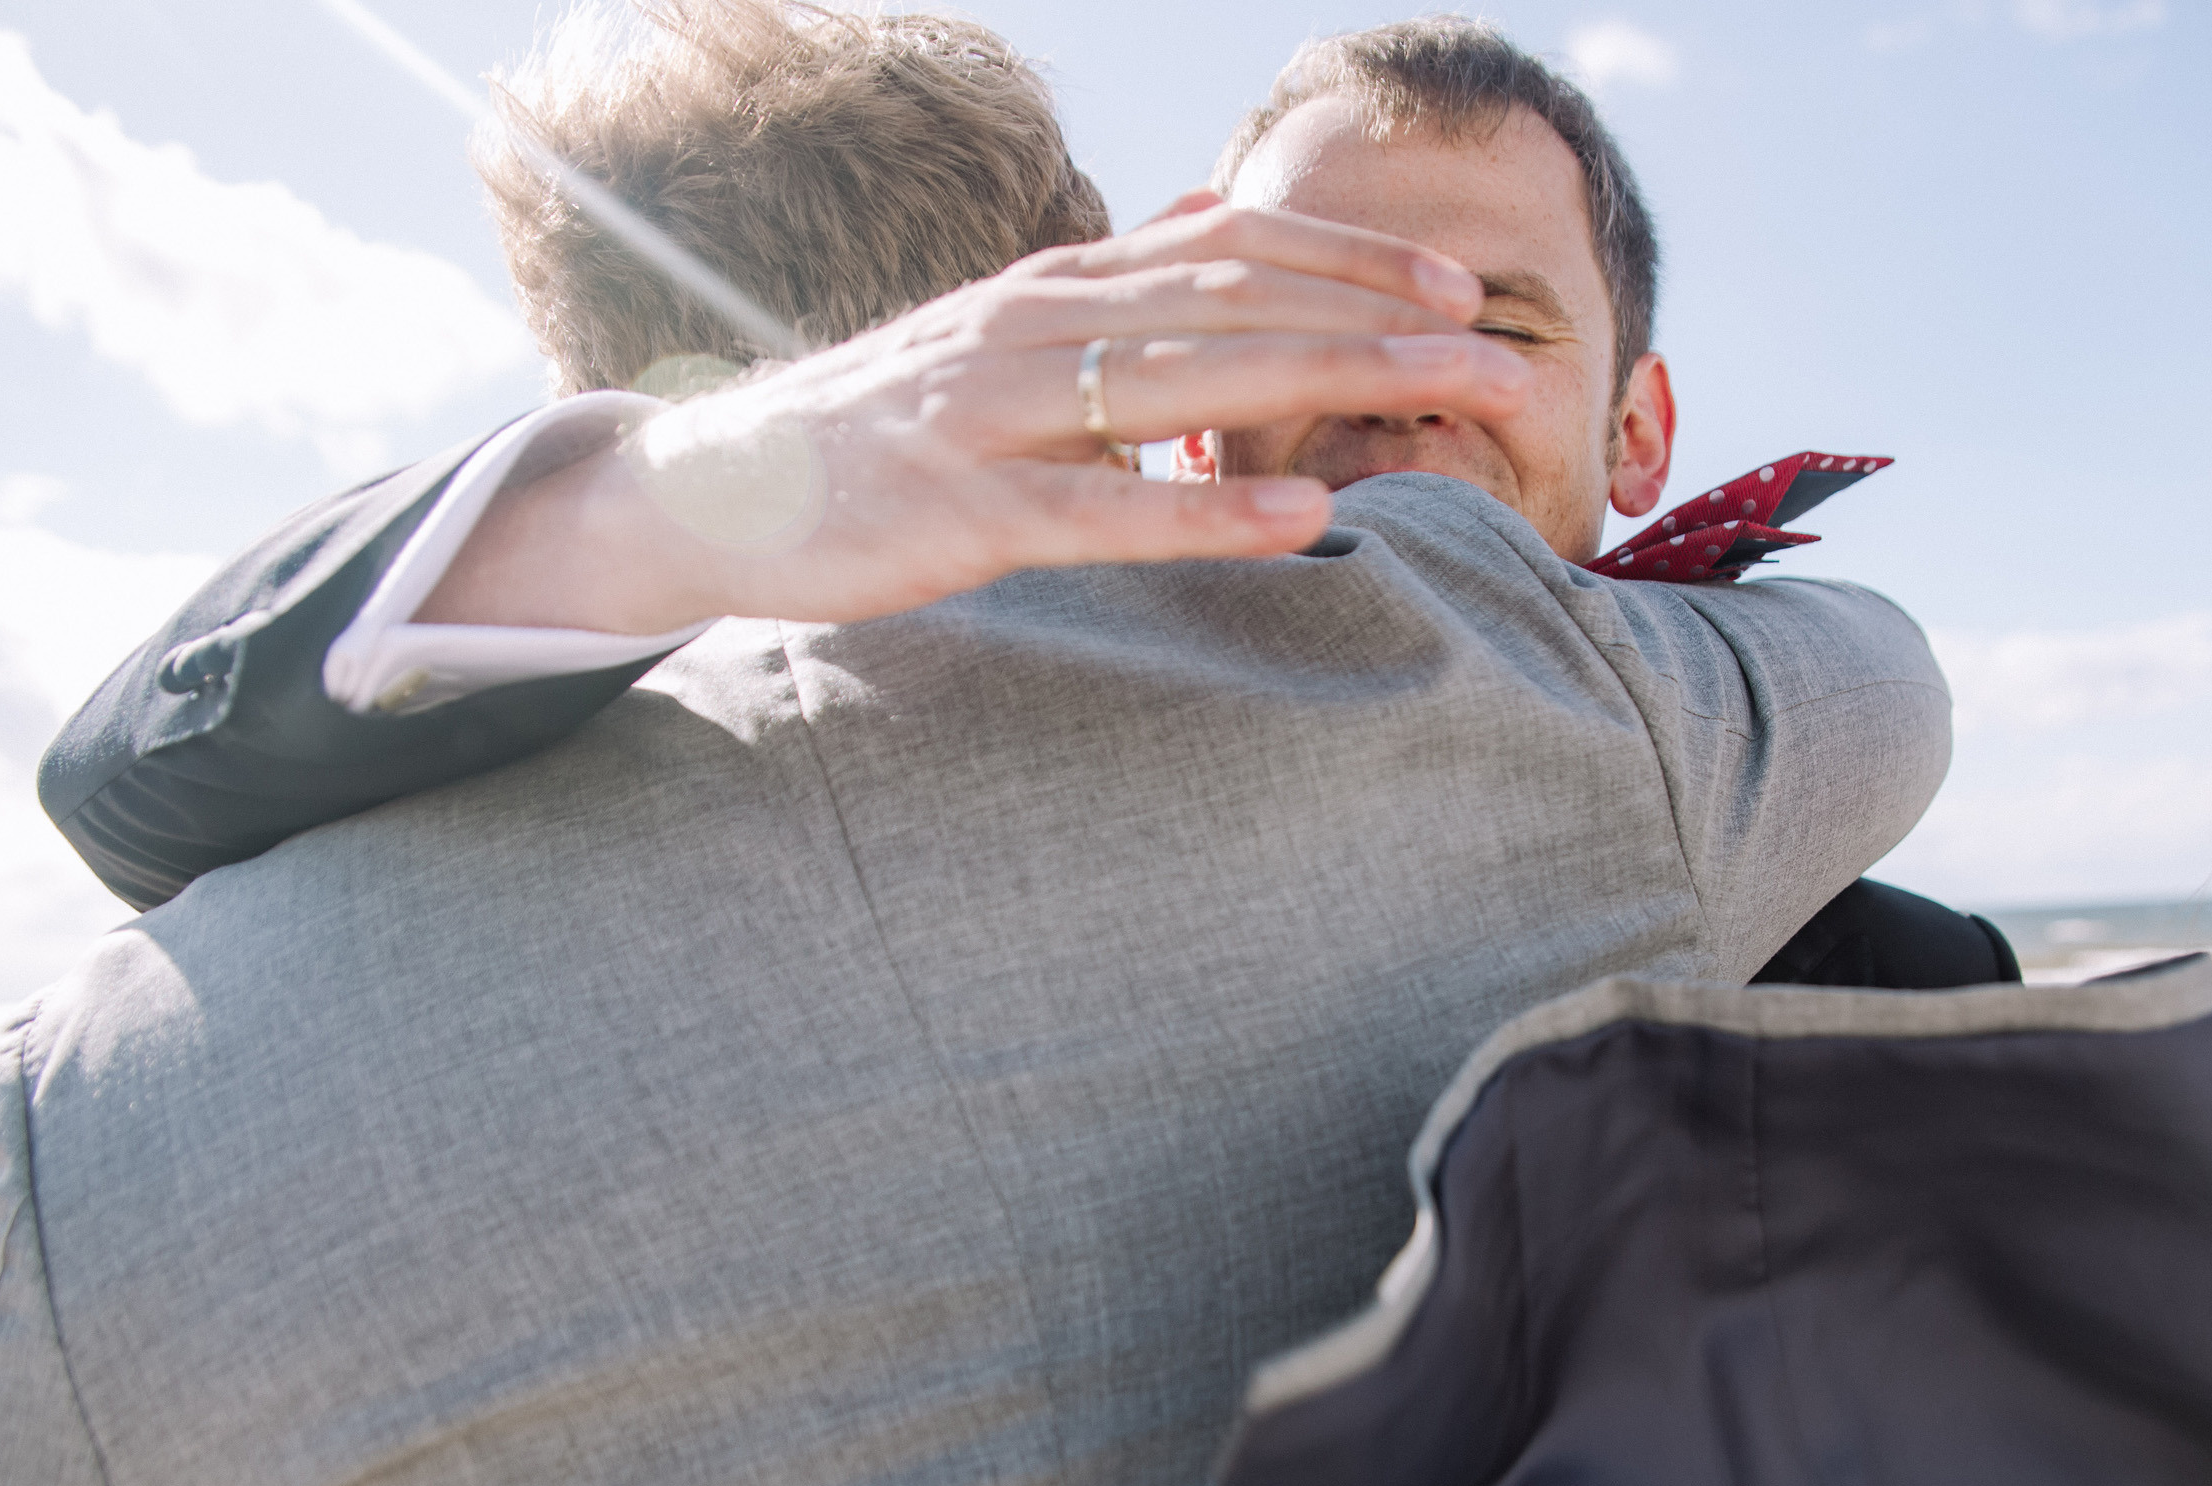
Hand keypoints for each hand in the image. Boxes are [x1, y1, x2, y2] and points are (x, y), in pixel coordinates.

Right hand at [418, 201, 1533, 635]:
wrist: (712, 492)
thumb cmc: (873, 434)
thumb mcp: (992, 347)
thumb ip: (1097, 308)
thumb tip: (1202, 254)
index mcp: (1050, 288)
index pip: (1223, 247)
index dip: (1346, 257)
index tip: (1451, 283)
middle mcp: (1032, 325)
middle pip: (1236, 301)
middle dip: (1380, 316)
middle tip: (1500, 344)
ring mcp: (994, 413)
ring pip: (1190, 380)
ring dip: (1333, 380)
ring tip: (1446, 396)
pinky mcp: (958, 511)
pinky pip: (1104, 509)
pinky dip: (1210, 507)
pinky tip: (1303, 513)